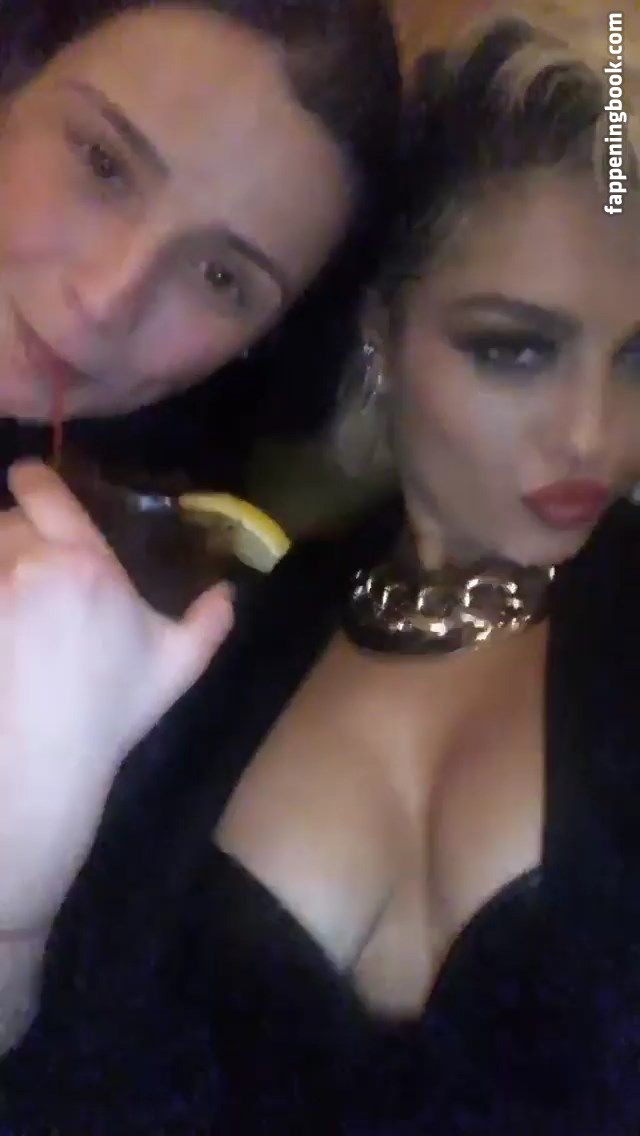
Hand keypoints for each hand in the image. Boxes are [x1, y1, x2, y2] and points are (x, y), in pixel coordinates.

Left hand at [0, 461, 233, 928]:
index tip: (31, 484)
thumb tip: (230, 593)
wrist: (44, 760)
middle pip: (6, 518)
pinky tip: (5, 615)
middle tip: (29, 560)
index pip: (43, 490)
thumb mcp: (175, 666)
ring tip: (12, 592)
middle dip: (18, 532)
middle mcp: (29, 563)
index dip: (33, 479)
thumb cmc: (111, 709)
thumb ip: (208, 623)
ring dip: (1, 562)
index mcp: (86, 563)